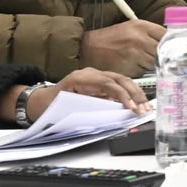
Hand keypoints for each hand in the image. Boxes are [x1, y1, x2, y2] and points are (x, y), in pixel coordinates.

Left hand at [14, 69, 150, 119]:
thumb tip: (111, 112)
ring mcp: (97, 77)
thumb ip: (88, 108)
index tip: (131, 107)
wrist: (40, 101)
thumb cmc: (50, 105)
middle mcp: (91, 74)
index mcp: (81, 78)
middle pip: (119, 79)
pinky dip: (130, 95)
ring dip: (136, 94)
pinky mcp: (101, 83)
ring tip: (146, 107)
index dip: (122, 95)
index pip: (108, 83)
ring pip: (122, 82)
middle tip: (144, 108)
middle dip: (134, 94)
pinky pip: (119, 87)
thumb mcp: (66, 108)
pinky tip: (138, 104)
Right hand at [82, 19, 165, 73]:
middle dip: (161, 55)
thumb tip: (168, 42)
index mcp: (141, 26)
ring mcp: (134, 53)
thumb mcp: (131, 28)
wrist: (88, 48)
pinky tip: (132, 66)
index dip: (170, 42)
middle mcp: (139, 38)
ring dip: (151, 65)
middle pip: (162, 50)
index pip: (166, 34)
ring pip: (154, 62)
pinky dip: (140, 71)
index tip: (171, 48)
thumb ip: (149, 33)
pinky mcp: (129, 66)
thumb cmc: (112, 38)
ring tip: (140, 60)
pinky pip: (143, 72)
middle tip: (156, 57)